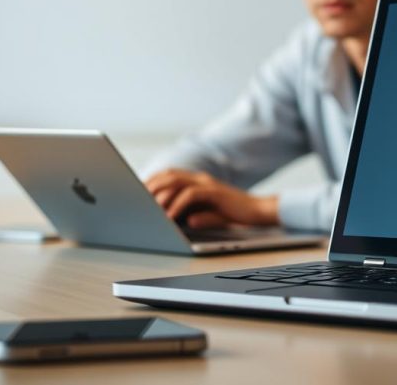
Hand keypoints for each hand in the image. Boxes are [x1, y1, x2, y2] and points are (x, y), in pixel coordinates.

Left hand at [144, 169, 278, 228]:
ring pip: (176, 182)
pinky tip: (169, 217)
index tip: (136, 194)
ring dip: (160, 196)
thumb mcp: (208, 213)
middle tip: (136, 202)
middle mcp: (200, 178)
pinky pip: (191, 195)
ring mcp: (208, 183)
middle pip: (168, 176)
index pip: (169, 175)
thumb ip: (193, 213)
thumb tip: (178, 220)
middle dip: (150, 187)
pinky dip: (177, 205)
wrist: (260, 212)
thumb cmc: (234, 214)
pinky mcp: (215, 192)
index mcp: (197, 180)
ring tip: (148, 210)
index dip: (151, 182)